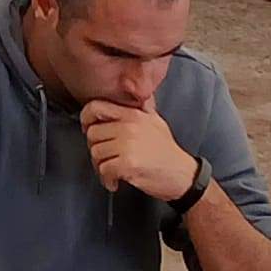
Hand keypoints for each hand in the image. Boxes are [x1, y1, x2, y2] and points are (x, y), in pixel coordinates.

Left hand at [79, 98, 202, 206]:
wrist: (184, 176)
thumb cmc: (167, 151)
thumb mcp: (154, 121)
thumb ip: (139, 107)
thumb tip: (127, 88)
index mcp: (133, 114)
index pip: (95, 107)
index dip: (86, 119)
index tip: (89, 130)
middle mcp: (129, 126)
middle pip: (93, 134)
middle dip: (96, 149)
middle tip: (106, 158)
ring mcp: (128, 144)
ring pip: (95, 154)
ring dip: (101, 167)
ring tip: (113, 171)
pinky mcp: (129, 163)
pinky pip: (104, 170)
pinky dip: (107, 180)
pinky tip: (116, 182)